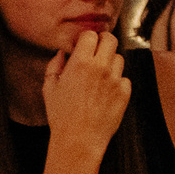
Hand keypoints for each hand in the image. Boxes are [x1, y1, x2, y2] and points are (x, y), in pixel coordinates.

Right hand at [40, 29, 129, 154]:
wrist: (79, 139)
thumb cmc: (61, 115)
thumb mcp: (49, 88)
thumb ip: (55, 66)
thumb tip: (62, 54)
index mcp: (80, 63)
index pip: (91, 35)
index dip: (86, 38)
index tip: (83, 44)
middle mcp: (101, 68)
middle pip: (111, 39)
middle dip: (103, 41)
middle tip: (97, 49)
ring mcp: (115, 80)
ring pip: (119, 58)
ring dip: (110, 61)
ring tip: (100, 74)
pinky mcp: (125, 92)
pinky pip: (125, 78)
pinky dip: (117, 81)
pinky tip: (105, 91)